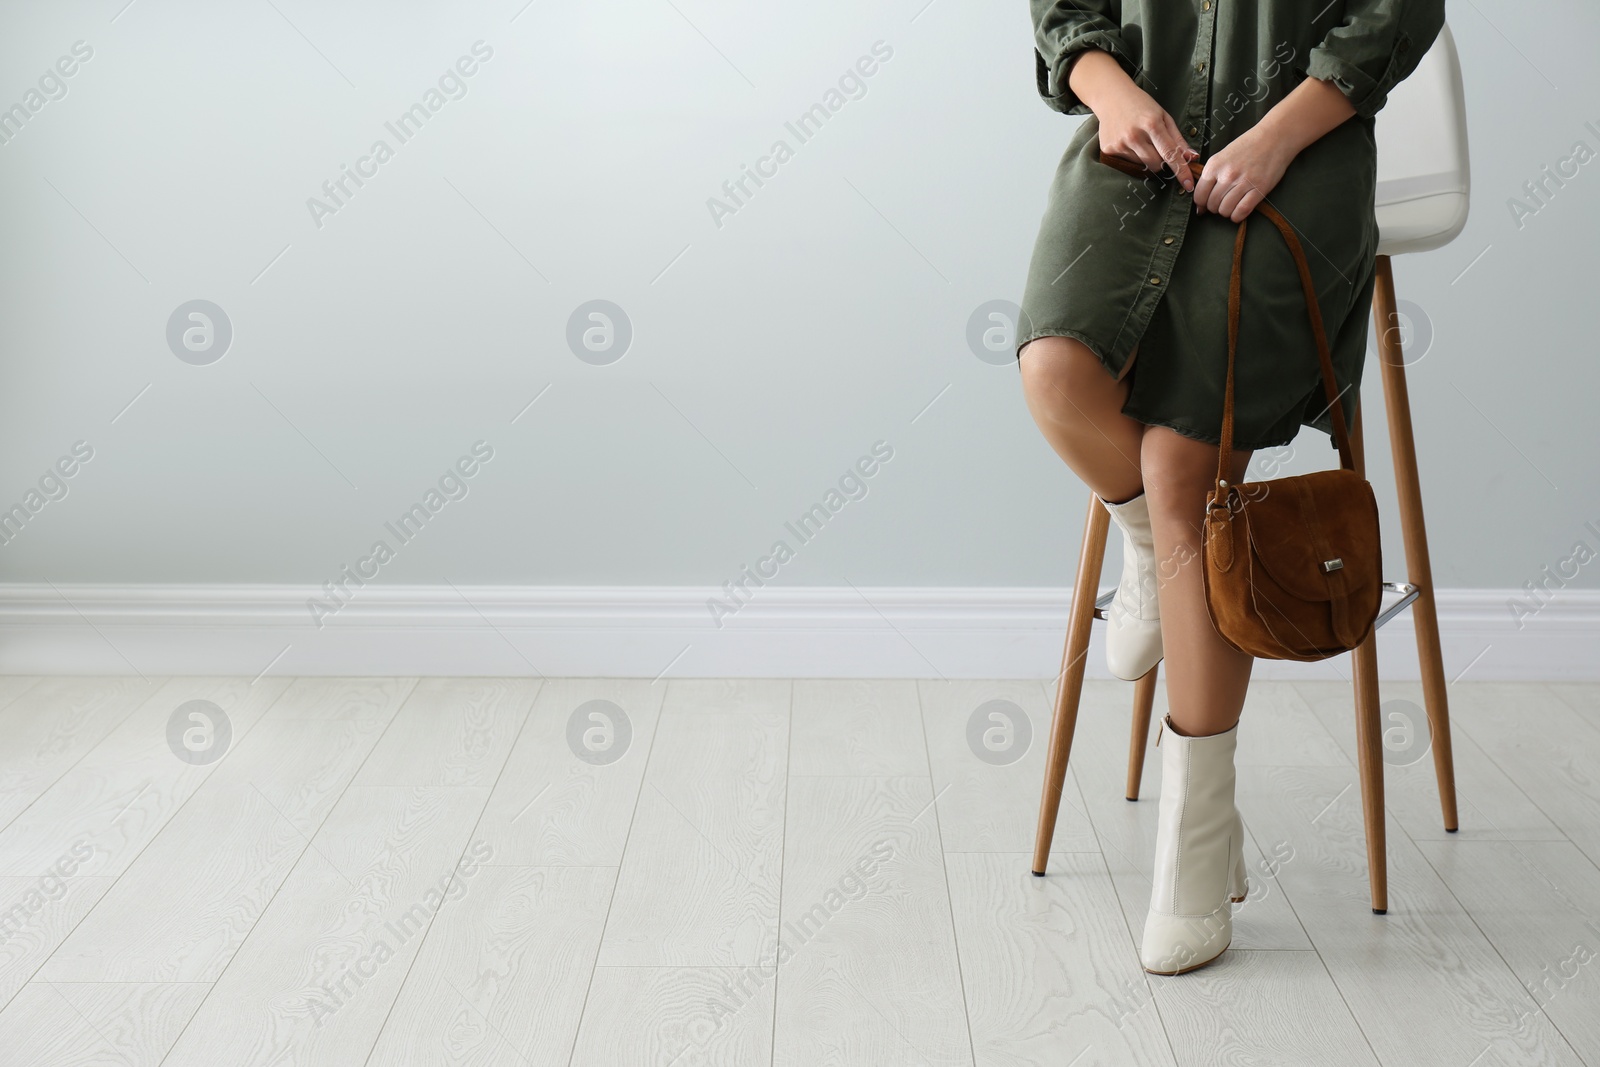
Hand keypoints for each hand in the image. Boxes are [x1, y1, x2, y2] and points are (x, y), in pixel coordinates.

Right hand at [1070, 51, 1196, 191]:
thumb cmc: (1141, 105)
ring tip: (1139, 140)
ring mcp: (1120, 144)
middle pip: (1156, 165)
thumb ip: (1178, 139)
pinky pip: (1127, 163)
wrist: (1111, 96)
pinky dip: (1132, 156)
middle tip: (1155, 145)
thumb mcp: (1163, 116)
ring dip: (1145, 158)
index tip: (1188, 185)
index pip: (1170, 153)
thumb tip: (1192, 157)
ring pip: (1142, 165)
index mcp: (1152, 124)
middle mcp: (1134, 135)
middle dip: (1160, 160)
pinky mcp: (1109, 150)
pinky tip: (1127, 141)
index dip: (1181, 170)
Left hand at [1192, 126, 1293, 220]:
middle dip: (1215, 207)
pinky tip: (1238, 211)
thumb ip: (1211, 175)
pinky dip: (1237, 216)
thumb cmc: (1249, 146)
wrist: (1274, 137)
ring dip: (1226, 212)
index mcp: (1215, 166)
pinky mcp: (1259, 189)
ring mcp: (1243, 182)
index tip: (1205, 204)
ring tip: (1231, 205)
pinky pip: (1241, 211)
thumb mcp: (1222, 155)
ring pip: (1225, 210)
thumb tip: (1201, 199)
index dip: (1201, 203)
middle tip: (1221, 202)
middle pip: (1212, 205)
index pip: (1199, 196)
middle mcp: (1227, 175)